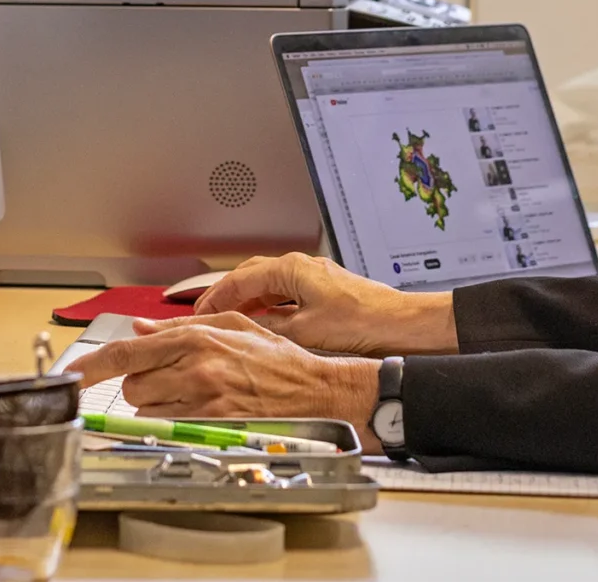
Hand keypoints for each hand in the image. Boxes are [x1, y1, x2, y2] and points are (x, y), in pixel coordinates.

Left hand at [71, 314, 379, 440]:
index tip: (72, 375)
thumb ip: (179, 325)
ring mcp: (201, 400)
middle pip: (132, 385)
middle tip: (167, 375)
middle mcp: (194, 369)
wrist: (312, 388)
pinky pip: (169, 425)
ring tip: (190, 390)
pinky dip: (172, 418)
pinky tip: (198, 406)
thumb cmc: (276, 357)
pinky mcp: (210, 425)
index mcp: (195, 338)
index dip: (91, 366)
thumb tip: (140, 327)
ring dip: (156, 402)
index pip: (127, 353)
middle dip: (140, 381)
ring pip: (147, 408)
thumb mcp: (231, 324)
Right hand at [193, 253, 457, 355]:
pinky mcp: (323, 290)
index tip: (195, 313)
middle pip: (250, 275)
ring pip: (267, 284)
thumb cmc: (360, 323)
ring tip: (226, 318)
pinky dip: (266, 304)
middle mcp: (300, 266)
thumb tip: (242, 330)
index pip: (239, 280)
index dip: (213, 297)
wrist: (401, 324)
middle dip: (225, 293)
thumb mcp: (305, 332)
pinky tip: (261, 321)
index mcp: (291, 269)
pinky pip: (284, 293)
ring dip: (245, 298)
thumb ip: (269, 328)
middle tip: (203, 313)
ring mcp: (312, 277)